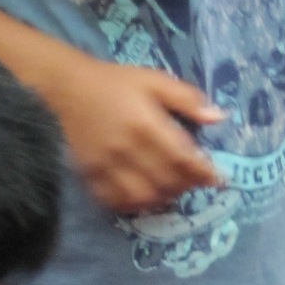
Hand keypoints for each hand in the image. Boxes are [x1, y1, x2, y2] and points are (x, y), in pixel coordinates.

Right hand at [46, 55, 222, 213]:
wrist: (66, 88)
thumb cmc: (114, 82)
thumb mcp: (154, 80)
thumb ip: (186, 98)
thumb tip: (218, 117)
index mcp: (146, 124)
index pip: (183, 158)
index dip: (204, 173)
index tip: (217, 179)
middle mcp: (128, 149)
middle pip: (167, 181)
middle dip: (187, 185)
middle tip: (194, 180)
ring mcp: (107, 166)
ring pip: (144, 197)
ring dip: (164, 198)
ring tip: (171, 189)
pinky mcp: (90, 176)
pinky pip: (116, 202)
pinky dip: (135, 204)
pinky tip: (144, 196)